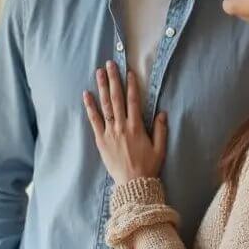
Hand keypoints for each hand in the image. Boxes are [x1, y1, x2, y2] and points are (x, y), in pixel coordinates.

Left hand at [82, 61, 167, 182]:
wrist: (132, 184)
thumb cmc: (148, 166)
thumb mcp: (160, 148)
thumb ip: (161, 129)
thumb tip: (162, 112)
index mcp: (136, 127)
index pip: (133, 101)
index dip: (131, 85)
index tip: (129, 72)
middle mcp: (122, 126)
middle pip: (116, 98)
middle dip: (113, 79)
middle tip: (110, 64)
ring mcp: (110, 132)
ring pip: (105, 105)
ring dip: (102, 87)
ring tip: (98, 72)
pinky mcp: (101, 140)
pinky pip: (94, 121)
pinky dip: (90, 107)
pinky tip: (86, 95)